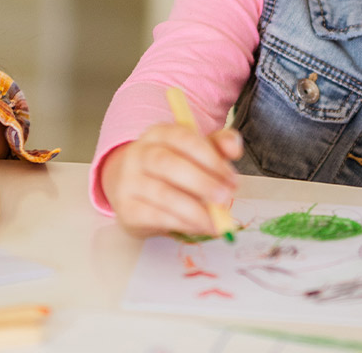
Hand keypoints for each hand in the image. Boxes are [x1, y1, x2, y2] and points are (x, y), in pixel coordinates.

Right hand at [100, 124, 240, 236]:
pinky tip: (200, 226)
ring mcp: (129, 181)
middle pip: (167, 163)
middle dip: (201, 182)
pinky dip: (182, 223)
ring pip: (162, 193)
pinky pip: (155, 216)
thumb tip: (234, 148)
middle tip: (225, 198)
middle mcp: (139, 153)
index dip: (210, 158)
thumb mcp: (194, 152)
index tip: (231, 178)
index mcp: (158, 133)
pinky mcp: (126, 208)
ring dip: (194, 209)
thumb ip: (218, 146)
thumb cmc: (170, 169)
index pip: (183, 138)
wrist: (130, 187)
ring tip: (216, 220)